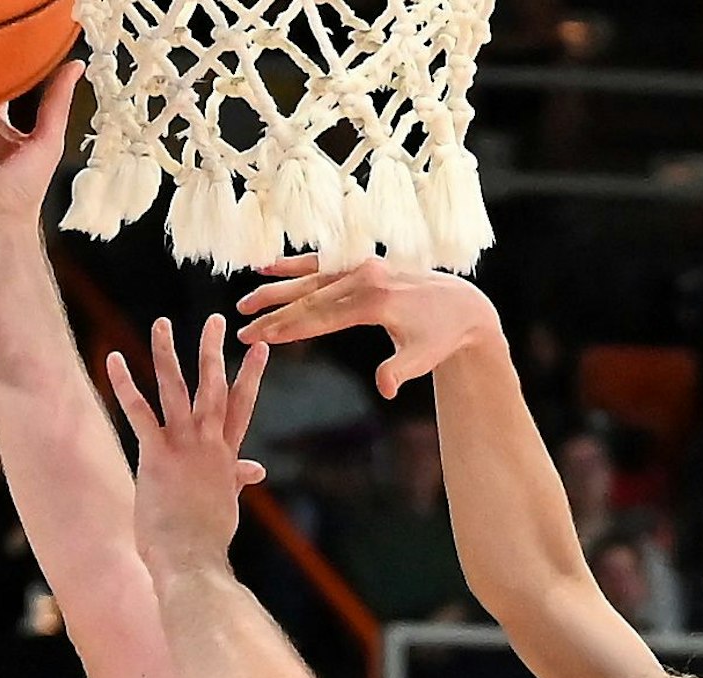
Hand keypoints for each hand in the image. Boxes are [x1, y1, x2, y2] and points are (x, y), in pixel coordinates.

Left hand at [106, 316, 269, 571]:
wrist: (193, 561)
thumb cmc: (207, 541)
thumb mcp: (226, 504)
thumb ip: (236, 479)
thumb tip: (256, 469)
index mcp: (226, 455)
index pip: (242, 405)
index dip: (251, 374)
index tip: (259, 346)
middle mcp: (209, 444)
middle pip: (215, 386)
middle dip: (214, 350)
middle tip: (216, 319)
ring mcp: (184, 447)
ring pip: (177, 389)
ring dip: (168, 354)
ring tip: (162, 323)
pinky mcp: (156, 456)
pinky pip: (139, 413)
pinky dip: (126, 385)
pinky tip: (114, 359)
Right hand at [236, 256, 502, 398]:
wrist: (461, 305)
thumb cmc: (440, 336)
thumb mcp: (424, 357)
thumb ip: (401, 371)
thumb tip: (384, 389)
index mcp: (375, 300)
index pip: (322, 316)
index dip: (290, 328)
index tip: (261, 338)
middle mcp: (365, 276)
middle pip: (309, 297)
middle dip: (273, 314)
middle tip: (241, 329)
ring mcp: (362, 266)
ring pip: (310, 278)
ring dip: (276, 289)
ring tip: (244, 303)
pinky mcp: (362, 263)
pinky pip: (322, 262)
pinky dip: (295, 265)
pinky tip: (266, 267)